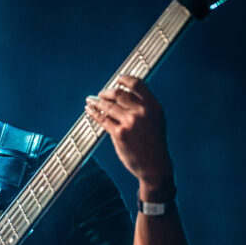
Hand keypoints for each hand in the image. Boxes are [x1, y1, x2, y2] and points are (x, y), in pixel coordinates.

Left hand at [85, 75, 174, 199]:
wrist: (154, 165)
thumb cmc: (154, 143)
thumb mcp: (156, 120)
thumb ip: (145, 106)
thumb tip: (127, 94)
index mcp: (154, 106)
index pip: (138, 85)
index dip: (125, 80)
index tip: (118, 79)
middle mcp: (142, 112)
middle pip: (119, 94)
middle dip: (107, 92)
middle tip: (101, 94)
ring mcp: (130, 122)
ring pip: (108, 106)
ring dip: (96, 102)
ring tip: (90, 101)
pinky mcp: (119, 133)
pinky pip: (102, 119)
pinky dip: (93, 113)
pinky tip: (89, 111)